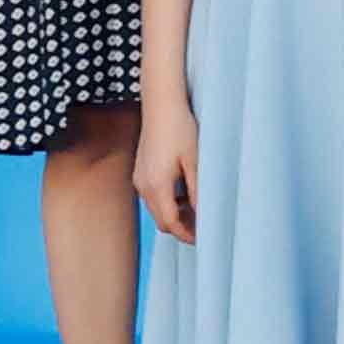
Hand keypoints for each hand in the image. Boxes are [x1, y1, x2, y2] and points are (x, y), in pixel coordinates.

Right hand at [134, 104, 198, 243]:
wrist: (161, 104)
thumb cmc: (180, 129)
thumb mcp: (195, 161)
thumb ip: (197, 191)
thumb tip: (203, 214)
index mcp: (157, 185)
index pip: (170, 223)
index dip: (187, 234)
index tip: (203, 238)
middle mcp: (143, 186)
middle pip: (161, 220)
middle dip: (181, 227)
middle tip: (204, 227)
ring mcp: (139, 178)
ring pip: (157, 209)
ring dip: (175, 214)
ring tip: (197, 209)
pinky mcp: (141, 171)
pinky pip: (153, 196)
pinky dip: (168, 202)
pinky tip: (184, 193)